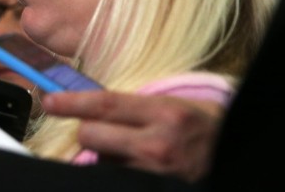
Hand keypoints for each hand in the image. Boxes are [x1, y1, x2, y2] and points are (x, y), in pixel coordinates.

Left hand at [42, 91, 221, 181]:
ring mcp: (154, 172)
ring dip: (105, 154)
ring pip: (101, 160)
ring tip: (130, 149)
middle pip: (91, 136)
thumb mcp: (178, 105)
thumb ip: (137, 104)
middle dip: (87, 131)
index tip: (49, 101)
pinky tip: (132, 164)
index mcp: (164, 114)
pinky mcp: (153, 188)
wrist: (234, 158)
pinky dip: (116, 170)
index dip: (71, 102)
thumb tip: (91, 101)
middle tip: (97, 127)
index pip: (105, 104)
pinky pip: (115, 176)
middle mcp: (157, 144)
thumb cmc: (206, 128)